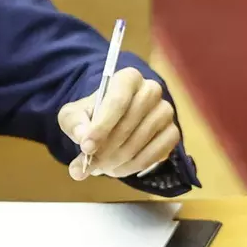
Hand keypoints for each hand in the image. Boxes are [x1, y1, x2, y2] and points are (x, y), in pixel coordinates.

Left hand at [57, 67, 180, 180]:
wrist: (112, 123)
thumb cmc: (92, 116)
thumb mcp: (73, 115)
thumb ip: (74, 123)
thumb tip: (83, 137)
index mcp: (127, 78)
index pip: (117, 101)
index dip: (102, 127)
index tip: (86, 148)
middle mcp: (151, 90)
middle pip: (129, 123)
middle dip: (106, 148)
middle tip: (89, 165)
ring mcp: (165, 112)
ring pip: (140, 141)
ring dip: (117, 160)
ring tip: (100, 167)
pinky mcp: (172, 133)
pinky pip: (154, 154)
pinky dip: (133, 166)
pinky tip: (118, 169)